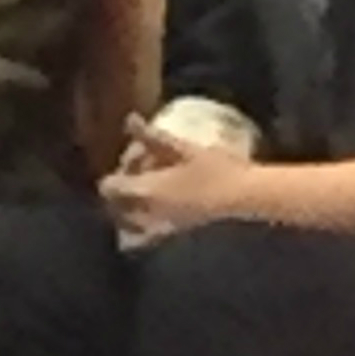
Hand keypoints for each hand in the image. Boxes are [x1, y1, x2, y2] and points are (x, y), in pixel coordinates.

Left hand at [100, 126, 258, 246]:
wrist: (243, 196)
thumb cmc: (215, 168)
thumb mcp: (182, 147)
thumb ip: (152, 136)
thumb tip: (129, 119)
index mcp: (146, 190)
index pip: (110, 187)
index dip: (116, 171)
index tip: (133, 159)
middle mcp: (147, 212)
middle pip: (115, 205)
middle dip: (120, 188)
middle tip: (141, 170)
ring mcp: (160, 226)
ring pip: (129, 220)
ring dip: (129, 205)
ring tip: (146, 188)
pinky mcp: (174, 232)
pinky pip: (145, 236)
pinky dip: (141, 226)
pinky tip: (155, 210)